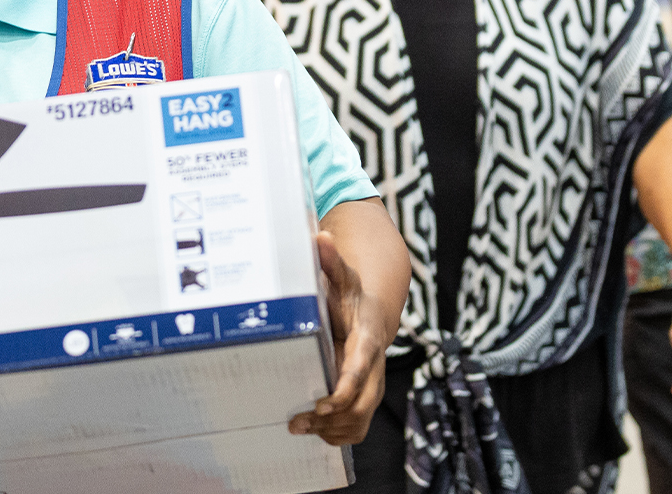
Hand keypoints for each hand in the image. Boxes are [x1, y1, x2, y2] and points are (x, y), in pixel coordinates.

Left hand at [288, 229, 389, 444]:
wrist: (373, 313)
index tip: (322, 403)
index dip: (344, 389)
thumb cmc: (351, 296)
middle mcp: (374, 366)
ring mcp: (372, 385)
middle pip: (363, 404)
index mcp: (367, 339)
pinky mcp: (366, 398)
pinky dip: (338, 435)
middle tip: (298, 421)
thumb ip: (330, 260)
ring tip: (299, 427)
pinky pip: (358, 426)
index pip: (361, 369)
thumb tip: (319, 236)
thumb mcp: (342, 276)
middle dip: (332, 418)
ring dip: (332, 431)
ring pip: (361, 420)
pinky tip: (314, 431)